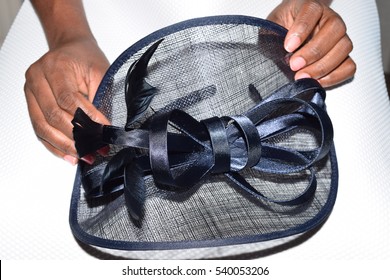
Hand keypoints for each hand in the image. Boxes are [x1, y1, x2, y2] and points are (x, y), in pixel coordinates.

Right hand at [24, 38, 109, 164]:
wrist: (70, 47)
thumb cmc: (86, 58)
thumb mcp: (100, 72)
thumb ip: (101, 98)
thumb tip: (104, 128)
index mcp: (55, 66)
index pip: (68, 99)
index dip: (85, 119)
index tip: (102, 132)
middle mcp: (37, 78)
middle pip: (52, 115)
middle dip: (76, 137)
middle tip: (94, 149)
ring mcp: (30, 91)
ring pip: (43, 126)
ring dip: (64, 145)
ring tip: (83, 156)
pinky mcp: (31, 103)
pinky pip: (39, 129)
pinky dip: (54, 145)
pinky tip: (69, 154)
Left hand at [267, 0, 355, 87]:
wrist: (289, 35)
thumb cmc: (281, 29)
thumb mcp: (271, 28)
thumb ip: (270, 37)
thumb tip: (271, 54)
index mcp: (310, 7)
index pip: (312, 11)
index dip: (301, 29)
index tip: (288, 46)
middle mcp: (329, 19)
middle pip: (334, 29)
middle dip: (313, 52)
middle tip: (294, 65)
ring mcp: (339, 37)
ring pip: (344, 48)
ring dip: (323, 66)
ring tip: (302, 77)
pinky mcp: (343, 56)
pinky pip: (349, 66)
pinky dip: (334, 76)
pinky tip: (315, 81)